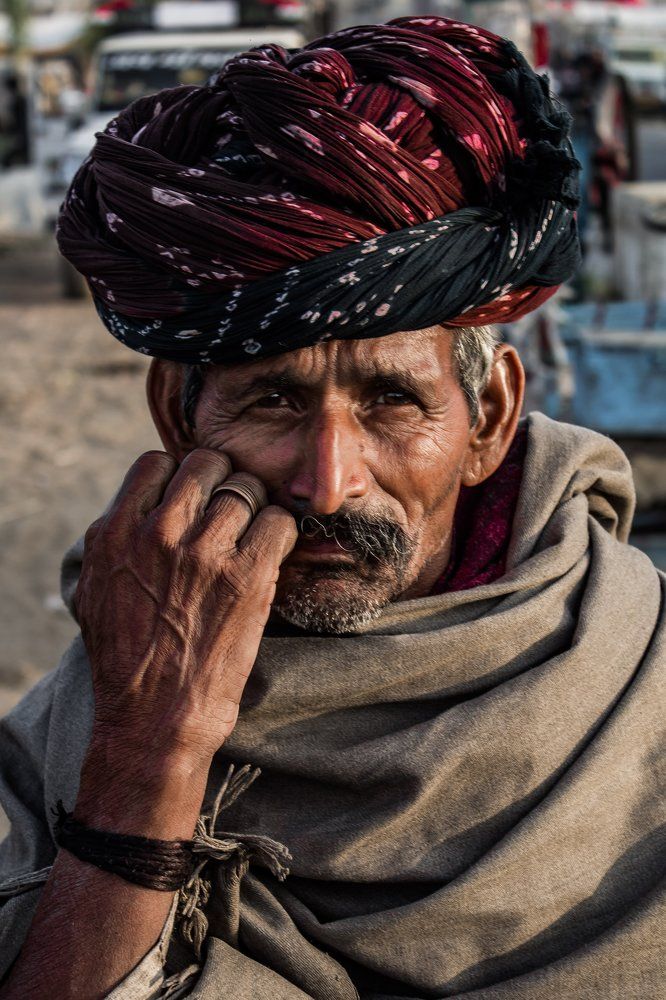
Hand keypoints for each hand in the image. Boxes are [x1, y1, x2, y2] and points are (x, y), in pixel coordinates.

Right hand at [74, 448, 296, 767]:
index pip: (155, 463)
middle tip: (231, 510)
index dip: (179, 476)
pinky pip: (279, 522)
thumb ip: (115, 541)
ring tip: (253, 535)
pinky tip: (273, 551)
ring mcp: (203, 553)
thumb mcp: (93, 591)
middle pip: (206, 464)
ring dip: (256, 508)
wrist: (153, 719)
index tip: (193, 497)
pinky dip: (282, 531)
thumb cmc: (124, 660)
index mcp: (114, 533)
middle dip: (222, 481)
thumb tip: (140, 507)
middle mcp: (157, 533)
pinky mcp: (247, 577)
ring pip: (247, 488)